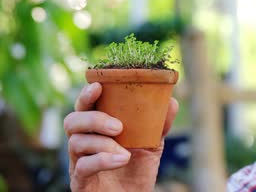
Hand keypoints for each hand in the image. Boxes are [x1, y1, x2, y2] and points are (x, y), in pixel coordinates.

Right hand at [64, 82, 178, 191]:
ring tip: (126, 152)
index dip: (87, 94)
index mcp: (97, 127)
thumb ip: (159, 122)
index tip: (98, 85)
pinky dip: (103, 160)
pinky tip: (121, 160)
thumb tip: (171, 100)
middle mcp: (84, 141)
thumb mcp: (152, 142)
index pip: (86, 105)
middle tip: (118, 126)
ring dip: (103, 144)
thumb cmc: (138, 168)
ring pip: (76, 142)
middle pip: (72, 120)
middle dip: (94, 119)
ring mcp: (78, 161)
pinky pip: (82, 166)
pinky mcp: (79, 180)